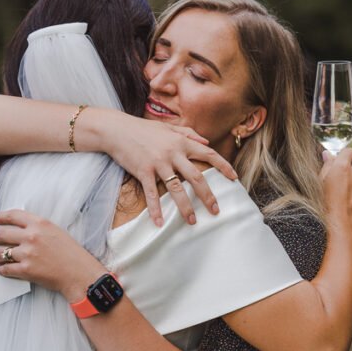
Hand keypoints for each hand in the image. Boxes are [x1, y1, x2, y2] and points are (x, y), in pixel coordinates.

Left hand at [0, 209, 105, 301]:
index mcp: (40, 223)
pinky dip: (1, 270)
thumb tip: (21, 229)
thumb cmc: (71, 253)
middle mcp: (31, 236)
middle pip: (3, 234)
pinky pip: (7, 269)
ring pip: (2, 253)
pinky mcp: (26, 270)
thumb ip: (38, 228)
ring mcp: (27, 253)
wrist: (79, 273)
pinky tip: (0, 270)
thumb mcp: (56, 232)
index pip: (14, 215)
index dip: (1, 217)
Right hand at [97, 110, 237, 226]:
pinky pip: (151, 194)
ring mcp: (158, 163)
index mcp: (182, 142)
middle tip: (215, 211)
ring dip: (185, 207)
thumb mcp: (168, 127)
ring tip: (192, 221)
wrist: (117, 129)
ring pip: (176, 189)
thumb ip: (189, 133)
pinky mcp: (143, 171)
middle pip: (197, 177)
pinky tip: (158, 223)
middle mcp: (173, 153)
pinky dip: (155, 210)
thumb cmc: (143, 129)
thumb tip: (206, 142)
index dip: (224, 167)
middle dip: (208, 196)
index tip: (234, 179)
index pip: (209, 154)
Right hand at [320, 148, 351, 233]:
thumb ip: (326, 166)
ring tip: (337, 197)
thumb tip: (328, 154)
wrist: (339, 227)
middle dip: (344, 172)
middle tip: (331, 183)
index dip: (342, 155)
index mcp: (344, 167)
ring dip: (349, 184)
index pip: (348, 151)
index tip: (334, 162)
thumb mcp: (318, 183)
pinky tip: (344, 204)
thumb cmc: (325, 205)